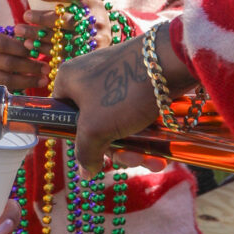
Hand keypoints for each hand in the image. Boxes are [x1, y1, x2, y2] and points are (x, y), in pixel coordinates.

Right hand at [0, 27, 48, 96]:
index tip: (38, 53)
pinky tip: (28, 88)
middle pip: (9, 64)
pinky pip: (0, 90)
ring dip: (28, 81)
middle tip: (46, 69)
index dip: (23, 50)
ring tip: (42, 80)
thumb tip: (35, 44)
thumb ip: (10, 37)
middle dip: (31, 67)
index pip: (5, 45)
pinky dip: (16, 90)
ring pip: (6, 80)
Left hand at [14, 0, 112, 52]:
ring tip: (21, 33)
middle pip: (67, 20)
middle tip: (25, 16)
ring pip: (63, 39)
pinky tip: (32, 47)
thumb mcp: (81, 3)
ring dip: (40, 36)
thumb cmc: (86, 17)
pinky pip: (64, 55)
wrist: (106, 38)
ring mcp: (95, 41)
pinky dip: (46, 50)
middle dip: (43, 18)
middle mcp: (97, 21)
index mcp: (93, 4)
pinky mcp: (89, 57)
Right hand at [53, 20, 197, 174]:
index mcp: (69, 80)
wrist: (171, 61)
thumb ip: (85, 152)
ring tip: (156, 162)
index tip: (95, 155)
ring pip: (120, 125)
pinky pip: (137, 116)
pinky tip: (162, 154)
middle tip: (135, 161)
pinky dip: (147, 135)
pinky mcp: (141, 83)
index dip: (77, 140)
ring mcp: (118, 80)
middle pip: (96, 126)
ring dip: (137, 149)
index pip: (62, 116)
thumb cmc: (123, 92)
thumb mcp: (95, 128)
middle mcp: (91, 78)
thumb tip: (85, 171)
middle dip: (118, 150)